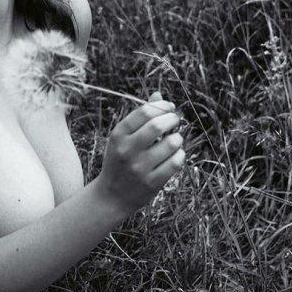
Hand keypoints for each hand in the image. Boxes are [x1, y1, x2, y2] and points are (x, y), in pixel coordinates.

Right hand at [96, 89, 184, 215]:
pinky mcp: (152, 182)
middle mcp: (127, 150)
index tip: (169, 107)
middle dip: (172, 119)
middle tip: (176, 120)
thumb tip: (159, 95)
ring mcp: (139, 168)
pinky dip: (180, 155)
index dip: (161, 106)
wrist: (111, 196)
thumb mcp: (123, 139)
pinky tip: (175, 155)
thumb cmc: (120, 161)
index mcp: (118, 136)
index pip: (144, 112)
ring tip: (175, 140)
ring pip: (171, 144)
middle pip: (157, 126)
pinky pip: (175, 163)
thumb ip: (140, 117)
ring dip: (178, 138)